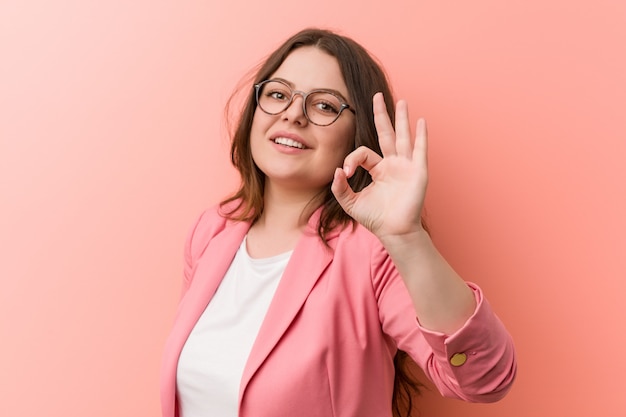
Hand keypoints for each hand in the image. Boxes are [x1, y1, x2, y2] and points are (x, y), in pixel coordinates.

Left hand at [331, 92, 427, 238]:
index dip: (352, 160)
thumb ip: (340, 188)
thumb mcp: (351, 202)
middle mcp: (393, 164)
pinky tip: (421, 122)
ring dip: (402, 119)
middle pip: (386, 133)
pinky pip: (420, 150)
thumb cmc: (376, 219)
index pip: (363, 153)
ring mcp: (407, 166)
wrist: (394, 232)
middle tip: (376, 96)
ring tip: (402, 101)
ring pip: (403, 137)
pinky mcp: (418, 172)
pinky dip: (421, 136)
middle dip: (381, 115)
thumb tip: (336, 170)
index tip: (345, 174)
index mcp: (379, 169)